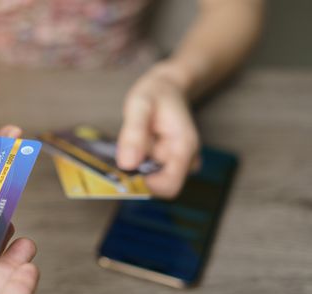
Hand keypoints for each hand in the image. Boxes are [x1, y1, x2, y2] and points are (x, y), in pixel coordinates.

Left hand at [117, 62, 199, 197]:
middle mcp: (186, 159)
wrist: (166, 88)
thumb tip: (127, 165)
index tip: (125, 170)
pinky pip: (153, 174)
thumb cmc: (154, 94)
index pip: (169, 186)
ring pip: (154, 182)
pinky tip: (135, 149)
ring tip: (132, 145)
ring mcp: (180, 163)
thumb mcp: (139, 105)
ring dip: (138, 170)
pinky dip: (140, 166)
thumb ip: (133, 134)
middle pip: (160, 187)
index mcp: (184, 147)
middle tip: (125, 152)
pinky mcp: (170, 164)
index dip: (145, 185)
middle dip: (139, 176)